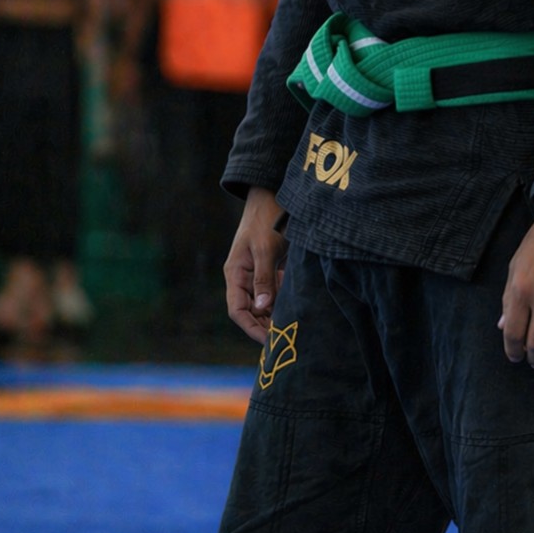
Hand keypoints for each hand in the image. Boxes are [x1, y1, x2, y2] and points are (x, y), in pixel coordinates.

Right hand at [223, 186, 286, 341]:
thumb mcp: (265, 249)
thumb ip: (264, 279)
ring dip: (277, 313)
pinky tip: (299, 304)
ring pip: (265, 301)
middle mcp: (244, 275)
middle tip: (287, 336)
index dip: (252, 328)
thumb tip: (262, 309)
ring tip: (295, 325)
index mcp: (235, 273)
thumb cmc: (266, 218)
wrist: (272, 192)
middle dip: (266, 324)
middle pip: (252, 310)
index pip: (237, 311)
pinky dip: (284, 298)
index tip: (270, 340)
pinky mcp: (271, 265)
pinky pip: (275, 288)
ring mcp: (257, 270)